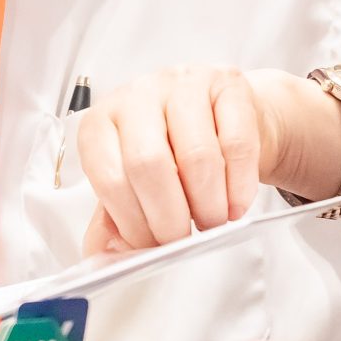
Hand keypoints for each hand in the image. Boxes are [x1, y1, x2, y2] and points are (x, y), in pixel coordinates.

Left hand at [77, 65, 340, 252]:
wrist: (223, 115)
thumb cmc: (171, 150)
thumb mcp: (131, 179)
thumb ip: (113, 218)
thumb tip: (103, 256)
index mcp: (101, 123)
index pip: (108, 177)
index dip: (131, 221)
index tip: (150, 247)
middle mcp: (136, 96)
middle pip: (148, 165)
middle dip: (169, 217)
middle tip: (182, 241)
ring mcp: (182, 85)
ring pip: (196, 156)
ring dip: (208, 205)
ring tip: (212, 223)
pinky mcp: (227, 84)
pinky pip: (237, 143)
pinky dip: (239, 186)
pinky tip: (236, 205)